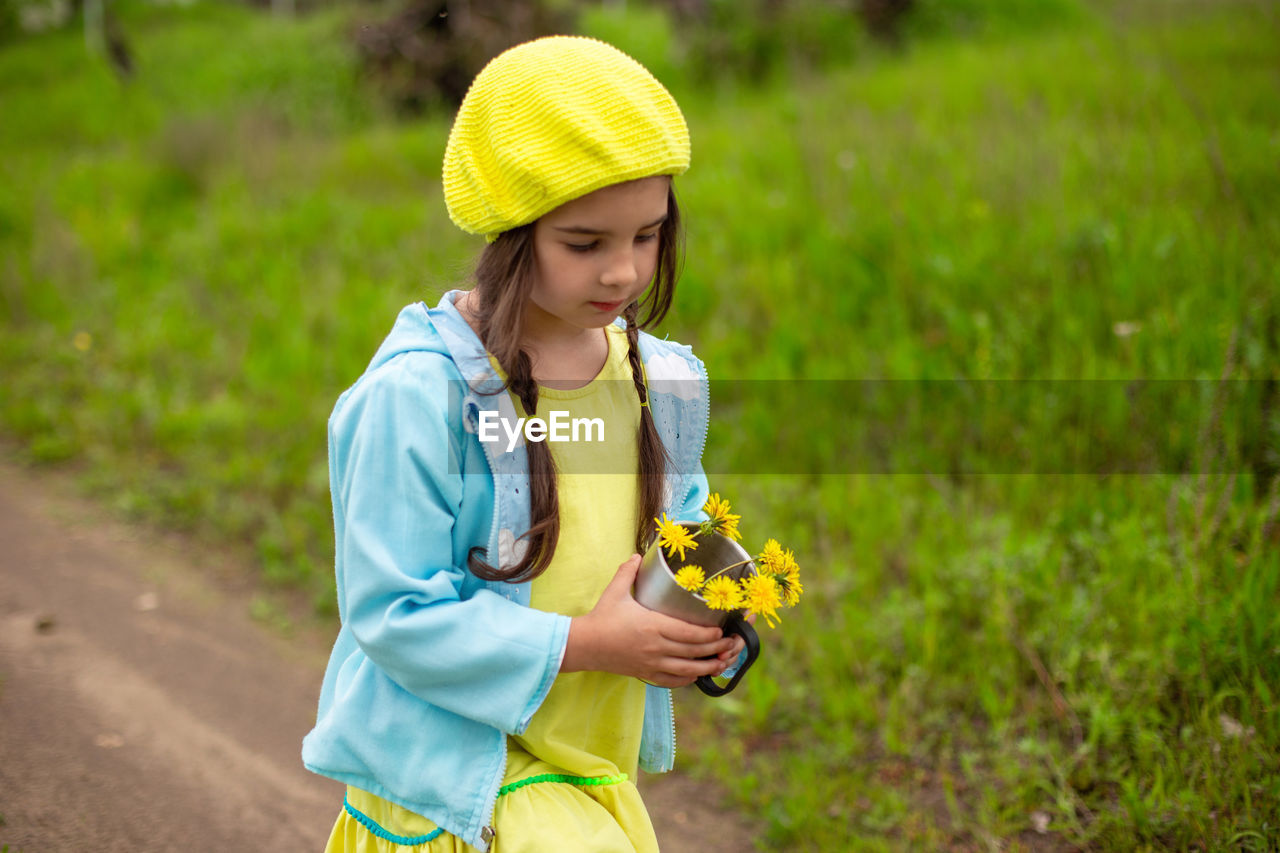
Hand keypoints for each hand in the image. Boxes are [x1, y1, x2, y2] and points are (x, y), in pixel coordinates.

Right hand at [562, 554, 736, 686]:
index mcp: (652, 625)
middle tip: (731, 643)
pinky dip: (688, 678)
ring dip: (708, 667)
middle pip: (694, 652)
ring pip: (687, 670)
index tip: (722, 630)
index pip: (689, 633)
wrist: (584, 645)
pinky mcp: (645, 673)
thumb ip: (629, 571)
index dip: (710, 635)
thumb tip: (638, 555)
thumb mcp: (615, 591)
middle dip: (716, 649)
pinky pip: (672, 681)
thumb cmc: (601, 617)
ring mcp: (651, 663)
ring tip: (723, 662)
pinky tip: (697, 673)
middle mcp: (655, 647)